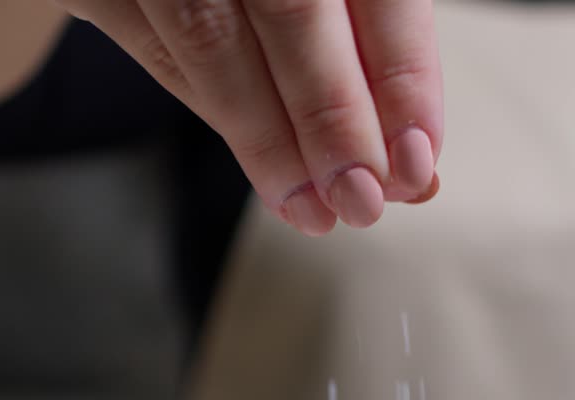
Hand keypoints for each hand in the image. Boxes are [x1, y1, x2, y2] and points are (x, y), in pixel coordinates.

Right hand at [55, 0, 442, 235]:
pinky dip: (219, 118)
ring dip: (270, 141)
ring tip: (310, 207)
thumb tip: (411, 165)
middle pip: (295, 11)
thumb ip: (365, 53)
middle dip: (334, 120)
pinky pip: (160, 52)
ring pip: (213, 39)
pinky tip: (262, 168)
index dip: (402, 76)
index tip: (414, 157)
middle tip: (362, 198)